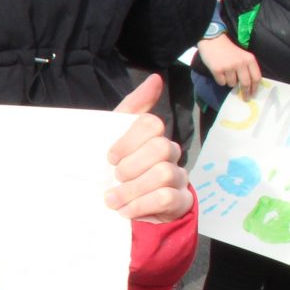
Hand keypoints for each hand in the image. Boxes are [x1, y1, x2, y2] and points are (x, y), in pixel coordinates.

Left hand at [105, 75, 191, 223]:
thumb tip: (155, 78)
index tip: (110, 157)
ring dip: (132, 189)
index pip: (150, 124)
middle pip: (161, 147)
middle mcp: (169, 153)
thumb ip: (133, 107)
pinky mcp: (180, 201)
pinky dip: (141, 205)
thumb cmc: (120, 168)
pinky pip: (167, 198)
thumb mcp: (114, 138)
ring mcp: (178, 177)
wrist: (127, 208)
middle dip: (131, 166)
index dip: (127, 140)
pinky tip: (126, 210)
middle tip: (114, 177)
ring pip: (164, 173)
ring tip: (113, 200)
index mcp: (152, 137)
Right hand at [198, 33, 259, 99]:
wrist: (213, 41)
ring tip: (227, 74)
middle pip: (245, 83)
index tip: (253, 94)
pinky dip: (221, 80)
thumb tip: (248, 86)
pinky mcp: (217, 70)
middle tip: (244, 98)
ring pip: (232, 84)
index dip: (255, 88)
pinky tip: (219, 73)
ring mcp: (229, 67)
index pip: (256, 77)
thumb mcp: (243, 56)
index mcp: (249, 60)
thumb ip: (247, 68)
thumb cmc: (229, 50)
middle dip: (245, 92)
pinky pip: (221, 82)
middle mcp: (240, 63)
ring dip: (230, 83)